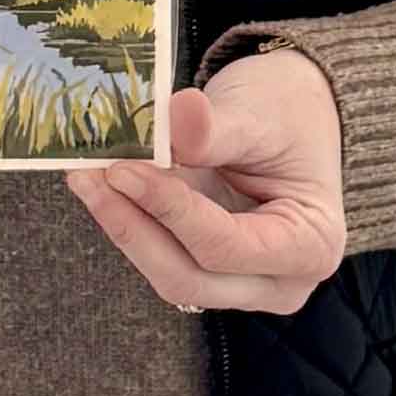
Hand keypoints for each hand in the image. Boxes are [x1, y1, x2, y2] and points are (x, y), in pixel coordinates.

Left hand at [66, 47, 346, 315]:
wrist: (294, 113)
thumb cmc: (287, 113)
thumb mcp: (257, 113)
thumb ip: (216, 128)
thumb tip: (175, 119)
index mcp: (309, 245)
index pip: (226, 246)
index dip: (169, 211)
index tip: (123, 170)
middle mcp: (279, 281)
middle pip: (191, 277)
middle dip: (133, 228)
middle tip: (88, 178)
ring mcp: (243, 282)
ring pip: (171, 273)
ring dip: (124, 226)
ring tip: (86, 177)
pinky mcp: (210, 268)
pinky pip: (165, 255)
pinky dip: (132, 221)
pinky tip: (102, 185)